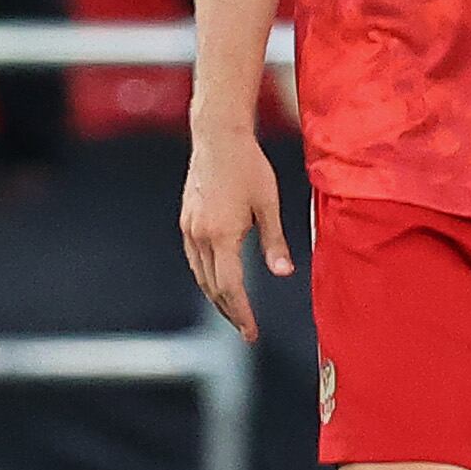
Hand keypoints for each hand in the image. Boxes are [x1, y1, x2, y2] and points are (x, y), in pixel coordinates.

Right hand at [179, 127, 292, 339]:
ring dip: (218, 298)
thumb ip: (275, 242)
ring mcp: (190, 228)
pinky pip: (195, 260)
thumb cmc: (249, 166)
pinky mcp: (187, 220)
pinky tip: (220, 282)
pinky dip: (208, 278)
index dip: (242, 314)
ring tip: (236, 312)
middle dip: (231, 312)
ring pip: (201, 276)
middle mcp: (200, 235)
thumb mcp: (268, 204)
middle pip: (213, 288)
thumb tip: (283, 273)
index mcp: (222, 234)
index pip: (230, 288)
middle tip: (248, 331)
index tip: (252, 333)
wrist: (218, 137)